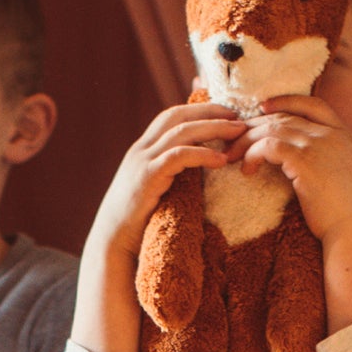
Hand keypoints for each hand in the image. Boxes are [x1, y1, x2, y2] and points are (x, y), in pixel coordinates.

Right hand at [89, 102, 244, 260]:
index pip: (172, 116)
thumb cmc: (136, 221)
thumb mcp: (153, 188)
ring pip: (181, 132)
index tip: (227, 114)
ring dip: (213, 128)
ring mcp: (142, 161)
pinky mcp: (147, 177)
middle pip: (178, 116)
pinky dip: (202, 155)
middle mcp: (141, 149)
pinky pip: (178, 156)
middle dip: (210, 112)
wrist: (112, 241)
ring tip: (238, 132)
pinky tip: (221, 160)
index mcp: (143, 149)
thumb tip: (197, 173)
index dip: (200, 110)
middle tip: (238, 115)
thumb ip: (169, 174)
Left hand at [237, 94, 351, 244]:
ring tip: (231, 156)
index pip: (313, 104)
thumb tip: (291, 156)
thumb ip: (322, 157)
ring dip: (247, 141)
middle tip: (233, 139)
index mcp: (342, 135)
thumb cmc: (341, 211)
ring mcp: (319, 145)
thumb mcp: (337, 174)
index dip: (286, 101)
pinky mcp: (304, 161)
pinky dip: (252, 155)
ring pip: (273, 129)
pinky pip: (269, 147)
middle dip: (255, 126)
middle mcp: (331, 134)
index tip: (262, 108)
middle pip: (285, 117)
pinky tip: (246, 170)